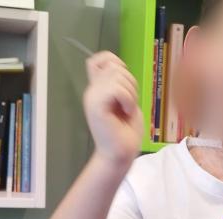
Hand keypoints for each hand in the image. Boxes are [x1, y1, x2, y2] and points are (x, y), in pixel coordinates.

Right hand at [84, 51, 142, 166]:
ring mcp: (92, 97)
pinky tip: (126, 112)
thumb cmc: (125, 132)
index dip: (115, 63)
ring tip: (127, 110)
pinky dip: (127, 100)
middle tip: (128, 105)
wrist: (119, 154)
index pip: (100, 59)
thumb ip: (120, 85)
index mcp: (98, 88)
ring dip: (130, 93)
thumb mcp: (126, 102)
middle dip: (130, 83)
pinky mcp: (96, 105)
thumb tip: (120, 68)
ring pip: (117, 76)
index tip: (124, 85)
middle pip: (114, 66)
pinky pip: (117, 88)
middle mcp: (92, 90)